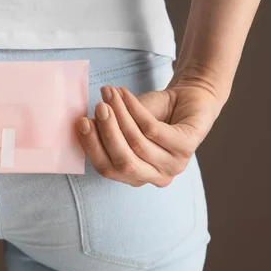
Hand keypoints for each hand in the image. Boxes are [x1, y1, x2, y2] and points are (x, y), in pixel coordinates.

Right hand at [75, 84, 222, 186]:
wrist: (189, 99)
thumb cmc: (155, 114)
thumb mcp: (127, 124)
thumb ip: (108, 129)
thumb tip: (82, 123)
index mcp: (136, 177)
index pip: (108, 170)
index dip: (92, 147)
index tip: (81, 123)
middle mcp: (156, 176)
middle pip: (123, 162)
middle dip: (106, 133)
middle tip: (98, 108)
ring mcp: (174, 165)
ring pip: (137, 143)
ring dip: (119, 115)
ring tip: (108, 94)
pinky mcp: (186, 147)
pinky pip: (152, 129)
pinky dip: (134, 108)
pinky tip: (124, 93)